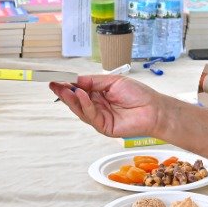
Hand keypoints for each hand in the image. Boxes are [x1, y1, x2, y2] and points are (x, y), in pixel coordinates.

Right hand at [49, 74, 166, 137]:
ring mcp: (99, 118)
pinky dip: (85, 105)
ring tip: (63, 89)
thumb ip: (93, 81)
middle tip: (53, 85)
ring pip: (80, 110)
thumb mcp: (112, 81)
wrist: (154, 108)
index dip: (67, 85)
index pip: (79, 90)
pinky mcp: (104, 127)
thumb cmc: (137, 94)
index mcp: (99, 95)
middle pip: (76, 101)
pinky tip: (81, 95)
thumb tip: (75, 80)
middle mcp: (97, 107)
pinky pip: (91, 116)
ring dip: (71, 99)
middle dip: (64, 93)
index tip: (55, 79)